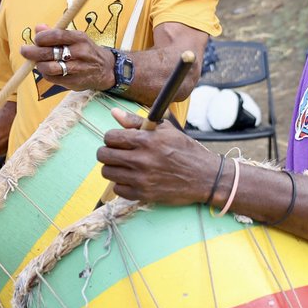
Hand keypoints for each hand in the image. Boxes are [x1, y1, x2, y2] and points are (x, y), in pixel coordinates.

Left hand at [20, 24, 113, 92]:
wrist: (105, 70)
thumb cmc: (84, 50)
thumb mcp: (75, 38)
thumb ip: (55, 32)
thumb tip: (38, 27)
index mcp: (80, 38)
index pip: (57, 36)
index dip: (42, 37)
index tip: (36, 39)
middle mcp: (80, 53)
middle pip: (50, 53)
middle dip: (33, 52)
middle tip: (24, 51)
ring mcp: (77, 69)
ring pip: (50, 68)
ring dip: (39, 65)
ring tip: (37, 62)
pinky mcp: (74, 82)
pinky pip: (53, 79)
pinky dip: (46, 74)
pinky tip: (46, 70)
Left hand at [96, 108, 217, 204]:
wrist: (204, 177)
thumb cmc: (185, 150)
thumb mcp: (164, 129)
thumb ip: (136, 121)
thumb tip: (114, 113)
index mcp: (146, 140)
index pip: (110, 137)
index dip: (112, 138)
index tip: (119, 141)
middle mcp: (141, 160)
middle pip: (103, 155)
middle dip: (108, 152)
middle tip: (117, 153)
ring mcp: (141, 179)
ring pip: (107, 172)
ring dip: (113, 168)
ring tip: (125, 166)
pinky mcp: (143, 195)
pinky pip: (117, 189)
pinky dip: (122, 184)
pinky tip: (132, 179)